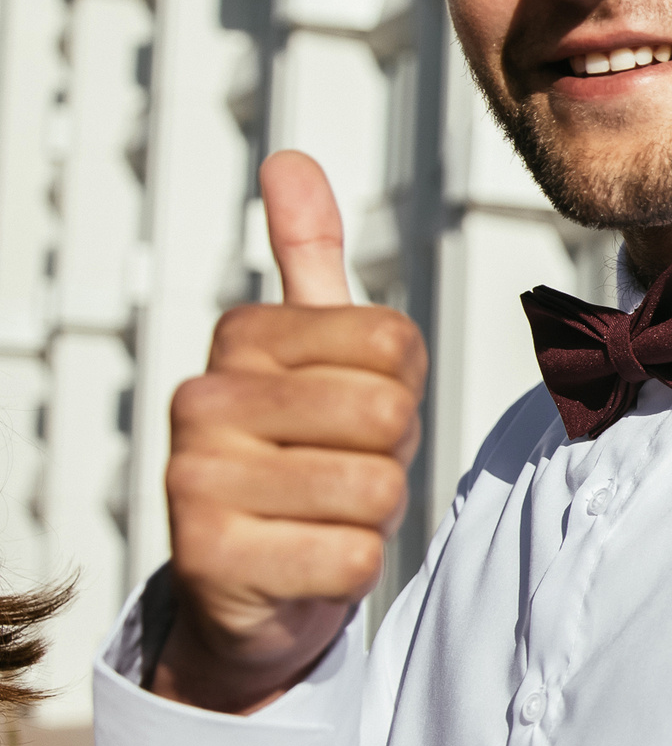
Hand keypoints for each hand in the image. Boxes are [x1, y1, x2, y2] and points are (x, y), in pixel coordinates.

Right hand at [162, 154, 426, 713]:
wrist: (249, 587)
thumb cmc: (303, 457)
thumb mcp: (309, 355)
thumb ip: (308, 258)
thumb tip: (289, 158)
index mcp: (240, 340)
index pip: (392, 341)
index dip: (400, 387)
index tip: (353, 414)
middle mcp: (202, 402)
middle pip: (386, 411)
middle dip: (389, 453)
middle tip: (342, 471)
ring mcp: (196, 482)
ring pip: (376, 487)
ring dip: (372, 515)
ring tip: (322, 515)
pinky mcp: (214, 561)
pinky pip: (354, 556)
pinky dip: (350, 569)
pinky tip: (305, 564)